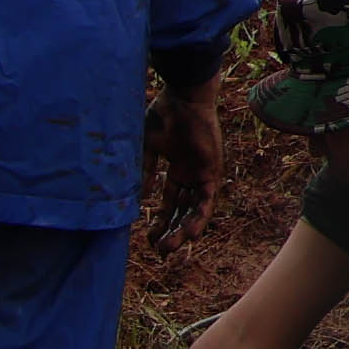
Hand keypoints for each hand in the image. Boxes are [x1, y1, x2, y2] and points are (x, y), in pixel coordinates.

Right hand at [147, 79, 226, 241]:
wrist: (182, 98)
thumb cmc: (163, 115)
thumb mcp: (147, 148)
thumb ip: (144, 172)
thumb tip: (136, 199)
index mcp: (176, 168)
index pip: (169, 201)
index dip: (160, 220)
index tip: (147, 238)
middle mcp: (191, 174)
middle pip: (182, 210)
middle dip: (170, 231)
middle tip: (159, 250)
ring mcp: (202, 174)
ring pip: (195, 209)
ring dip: (183, 230)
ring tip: (168, 248)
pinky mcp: (212, 172)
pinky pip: (207, 200)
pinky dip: (200, 217)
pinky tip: (191, 234)